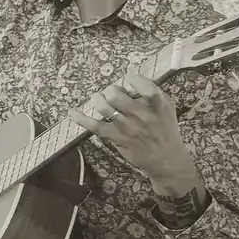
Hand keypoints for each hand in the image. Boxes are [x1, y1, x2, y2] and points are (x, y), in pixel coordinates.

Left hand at [74, 71, 197, 191]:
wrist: (166, 159)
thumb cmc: (165, 129)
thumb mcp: (167, 108)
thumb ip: (153, 93)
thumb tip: (132, 80)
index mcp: (158, 105)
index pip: (144, 85)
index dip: (134, 79)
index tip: (130, 80)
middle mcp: (142, 115)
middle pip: (116, 95)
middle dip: (111, 90)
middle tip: (113, 94)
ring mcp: (128, 128)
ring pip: (104, 108)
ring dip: (98, 100)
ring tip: (100, 100)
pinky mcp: (117, 138)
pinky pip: (95, 126)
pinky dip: (81, 118)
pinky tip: (71, 112)